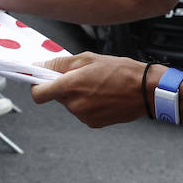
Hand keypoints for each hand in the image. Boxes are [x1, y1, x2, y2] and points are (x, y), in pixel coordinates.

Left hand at [31, 53, 148, 128]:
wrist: (145, 90)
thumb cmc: (120, 71)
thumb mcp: (88, 59)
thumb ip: (60, 64)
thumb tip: (40, 66)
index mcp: (70, 86)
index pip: (38, 94)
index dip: (37, 86)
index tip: (41, 79)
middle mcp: (74, 105)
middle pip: (56, 97)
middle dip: (63, 87)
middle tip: (81, 76)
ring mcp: (84, 116)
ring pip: (70, 104)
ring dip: (77, 95)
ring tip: (96, 85)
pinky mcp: (93, 123)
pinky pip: (82, 112)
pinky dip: (87, 104)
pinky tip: (102, 95)